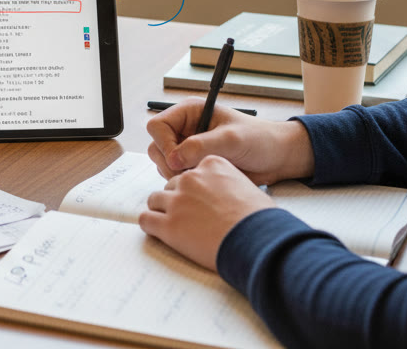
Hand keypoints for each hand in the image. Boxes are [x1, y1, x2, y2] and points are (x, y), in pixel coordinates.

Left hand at [139, 155, 275, 270]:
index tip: (200, 201)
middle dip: (177, 201)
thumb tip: (227, 195)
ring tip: (175, 226)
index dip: (194, 189)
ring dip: (162, 212)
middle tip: (189, 218)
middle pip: (171, 186)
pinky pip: (146, 220)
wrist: (257, 241)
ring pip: (155, 200)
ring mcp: (177, 201)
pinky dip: (150, 226)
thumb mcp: (248, 188)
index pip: (191, 172)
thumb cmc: (260, 219)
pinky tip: (159, 233)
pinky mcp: (168, 224)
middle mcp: (191, 178)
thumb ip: (229, 184)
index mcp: (211, 165)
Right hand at [146, 98, 315, 184]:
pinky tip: (204, 180)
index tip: (179, 160)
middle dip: (169, 162)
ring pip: (163, 162)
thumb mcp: (231, 139)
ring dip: (176, 173)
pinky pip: (175, 174)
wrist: (277, 158)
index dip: (164, 144)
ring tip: (201, 174)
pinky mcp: (194, 164)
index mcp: (190, 112)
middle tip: (189, 172)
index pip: (158, 125)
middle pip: (157, 146)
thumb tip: (174, 159)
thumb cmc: (259, 140)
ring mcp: (188, 147)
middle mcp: (185, 128)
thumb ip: (200, 146)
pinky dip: (184, 180)